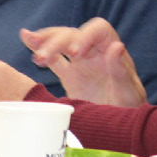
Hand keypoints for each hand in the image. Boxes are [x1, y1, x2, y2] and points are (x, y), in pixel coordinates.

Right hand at [20, 18, 146, 106]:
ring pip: (60, 42)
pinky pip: (53, 57)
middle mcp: (94, 50)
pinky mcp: (69, 75)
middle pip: (73, 35)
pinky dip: (39, 47)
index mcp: (111, 48)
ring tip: (32, 47)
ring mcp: (80, 61)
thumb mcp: (129, 91)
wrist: (121, 127)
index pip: (98, 29)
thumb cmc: (130, 107)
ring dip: (45, 42)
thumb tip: (116, 46)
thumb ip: (121, 71)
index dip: (85, 36)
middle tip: (44, 57)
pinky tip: (26, 39)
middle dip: (57, 42)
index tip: (74, 52)